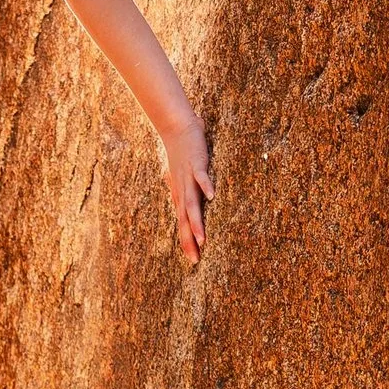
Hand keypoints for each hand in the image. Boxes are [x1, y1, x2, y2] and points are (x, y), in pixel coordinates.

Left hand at [160, 112, 212, 264]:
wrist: (176, 128)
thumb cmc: (182, 153)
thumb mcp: (184, 176)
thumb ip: (189, 188)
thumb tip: (197, 197)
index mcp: (180, 194)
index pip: (182, 223)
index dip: (186, 241)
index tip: (193, 260)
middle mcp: (182, 189)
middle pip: (185, 219)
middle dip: (190, 240)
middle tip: (195, 259)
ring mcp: (188, 177)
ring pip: (191, 204)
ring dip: (196, 222)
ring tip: (202, 239)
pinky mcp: (195, 163)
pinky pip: (200, 177)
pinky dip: (205, 187)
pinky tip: (211, 197)